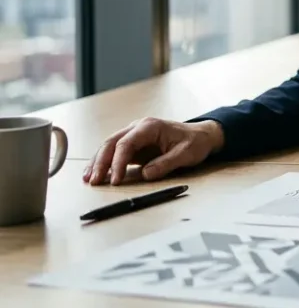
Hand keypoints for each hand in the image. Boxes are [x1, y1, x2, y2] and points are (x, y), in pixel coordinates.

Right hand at [84, 118, 224, 185]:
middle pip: (112, 143)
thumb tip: (145, 174)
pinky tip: (96, 174)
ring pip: (109, 146)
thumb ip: (165, 163)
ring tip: (87, 179)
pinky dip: (104, 162)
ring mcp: (134, 135)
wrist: (201, 135)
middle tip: (93, 181)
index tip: (115, 180)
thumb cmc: (194, 142)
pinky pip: (114, 152)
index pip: (126, 144)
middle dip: (100, 162)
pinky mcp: (133, 145)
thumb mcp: (186, 154)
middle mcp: (138, 128)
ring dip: (97, 162)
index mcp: (150, 127)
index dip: (118, 162)